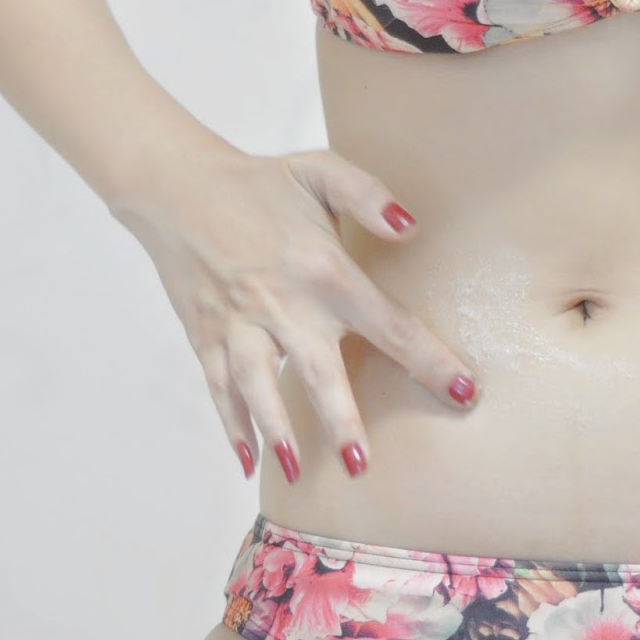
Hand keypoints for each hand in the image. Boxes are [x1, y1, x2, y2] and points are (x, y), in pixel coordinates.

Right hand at [111, 147, 479, 482]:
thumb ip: (369, 196)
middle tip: (362, 464)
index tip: (464, 391)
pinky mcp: (205, 333)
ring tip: (294, 470)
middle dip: (340, 419)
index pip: (387, 323)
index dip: (429, 360)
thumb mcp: (320, 170)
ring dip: (276, 428)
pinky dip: (230, 423)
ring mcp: (238, 322)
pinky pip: (218, 385)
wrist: (174, 184)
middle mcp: (281, 302)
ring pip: (258, 385)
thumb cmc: (258, 182)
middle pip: (317, 369)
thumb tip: (410, 227)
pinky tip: (247, 459)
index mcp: (322, 268)